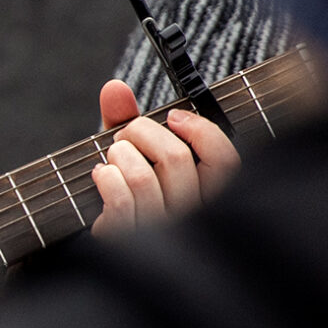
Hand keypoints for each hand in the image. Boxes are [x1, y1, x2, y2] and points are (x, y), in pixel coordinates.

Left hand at [91, 78, 238, 235]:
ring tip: (113, 155)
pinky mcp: (130, 239)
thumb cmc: (127, 191)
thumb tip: (114, 88)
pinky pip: (121, 199)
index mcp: (209, 194)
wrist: (104, 240)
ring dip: (119, 154)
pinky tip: (101, 174)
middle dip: (142, 133)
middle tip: (125, 135)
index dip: (201, 131)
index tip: (173, 117)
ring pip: (143, 177)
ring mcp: (162, 230)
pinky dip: (106, 176)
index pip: (227, 161)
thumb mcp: (135, 153)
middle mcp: (191, 215)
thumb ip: (128, 121)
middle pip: (176, 159)